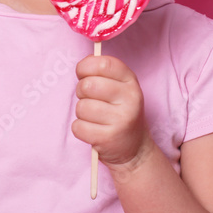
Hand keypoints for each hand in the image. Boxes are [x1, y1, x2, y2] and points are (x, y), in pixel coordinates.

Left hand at [72, 54, 153, 169]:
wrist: (135, 148)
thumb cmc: (120, 112)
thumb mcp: (120, 88)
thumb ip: (103, 73)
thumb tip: (82, 65)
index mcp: (131, 81)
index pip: (103, 64)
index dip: (85, 66)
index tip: (82, 74)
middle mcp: (130, 99)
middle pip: (88, 85)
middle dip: (81, 92)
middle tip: (90, 99)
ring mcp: (121, 119)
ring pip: (81, 107)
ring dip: (81, 113)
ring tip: (94, 118)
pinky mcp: (108, 138)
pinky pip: (78, 127)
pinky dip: (80, 129)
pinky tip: (93, 130)